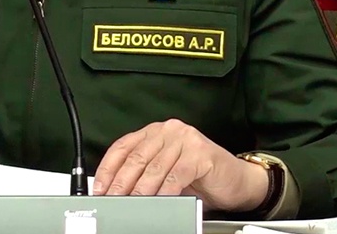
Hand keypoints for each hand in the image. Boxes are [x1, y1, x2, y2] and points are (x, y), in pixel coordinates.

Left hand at [92, 119, 271, 212]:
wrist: (238, 181)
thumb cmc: (200, 178)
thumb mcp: (165, 173)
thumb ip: (144, 175)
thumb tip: (116, 192)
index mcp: (155, 132)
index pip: (123, 147)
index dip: (107, 169)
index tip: (99, 188)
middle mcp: (168, 131)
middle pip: (136, 158)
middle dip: (120, 183)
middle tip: (112, 200)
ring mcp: (185, 139)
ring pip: (155, 168)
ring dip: (140, 191)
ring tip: (131, 206)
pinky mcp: (200, 153)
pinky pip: (176, 176)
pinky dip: (164, 192)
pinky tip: (158, 203)